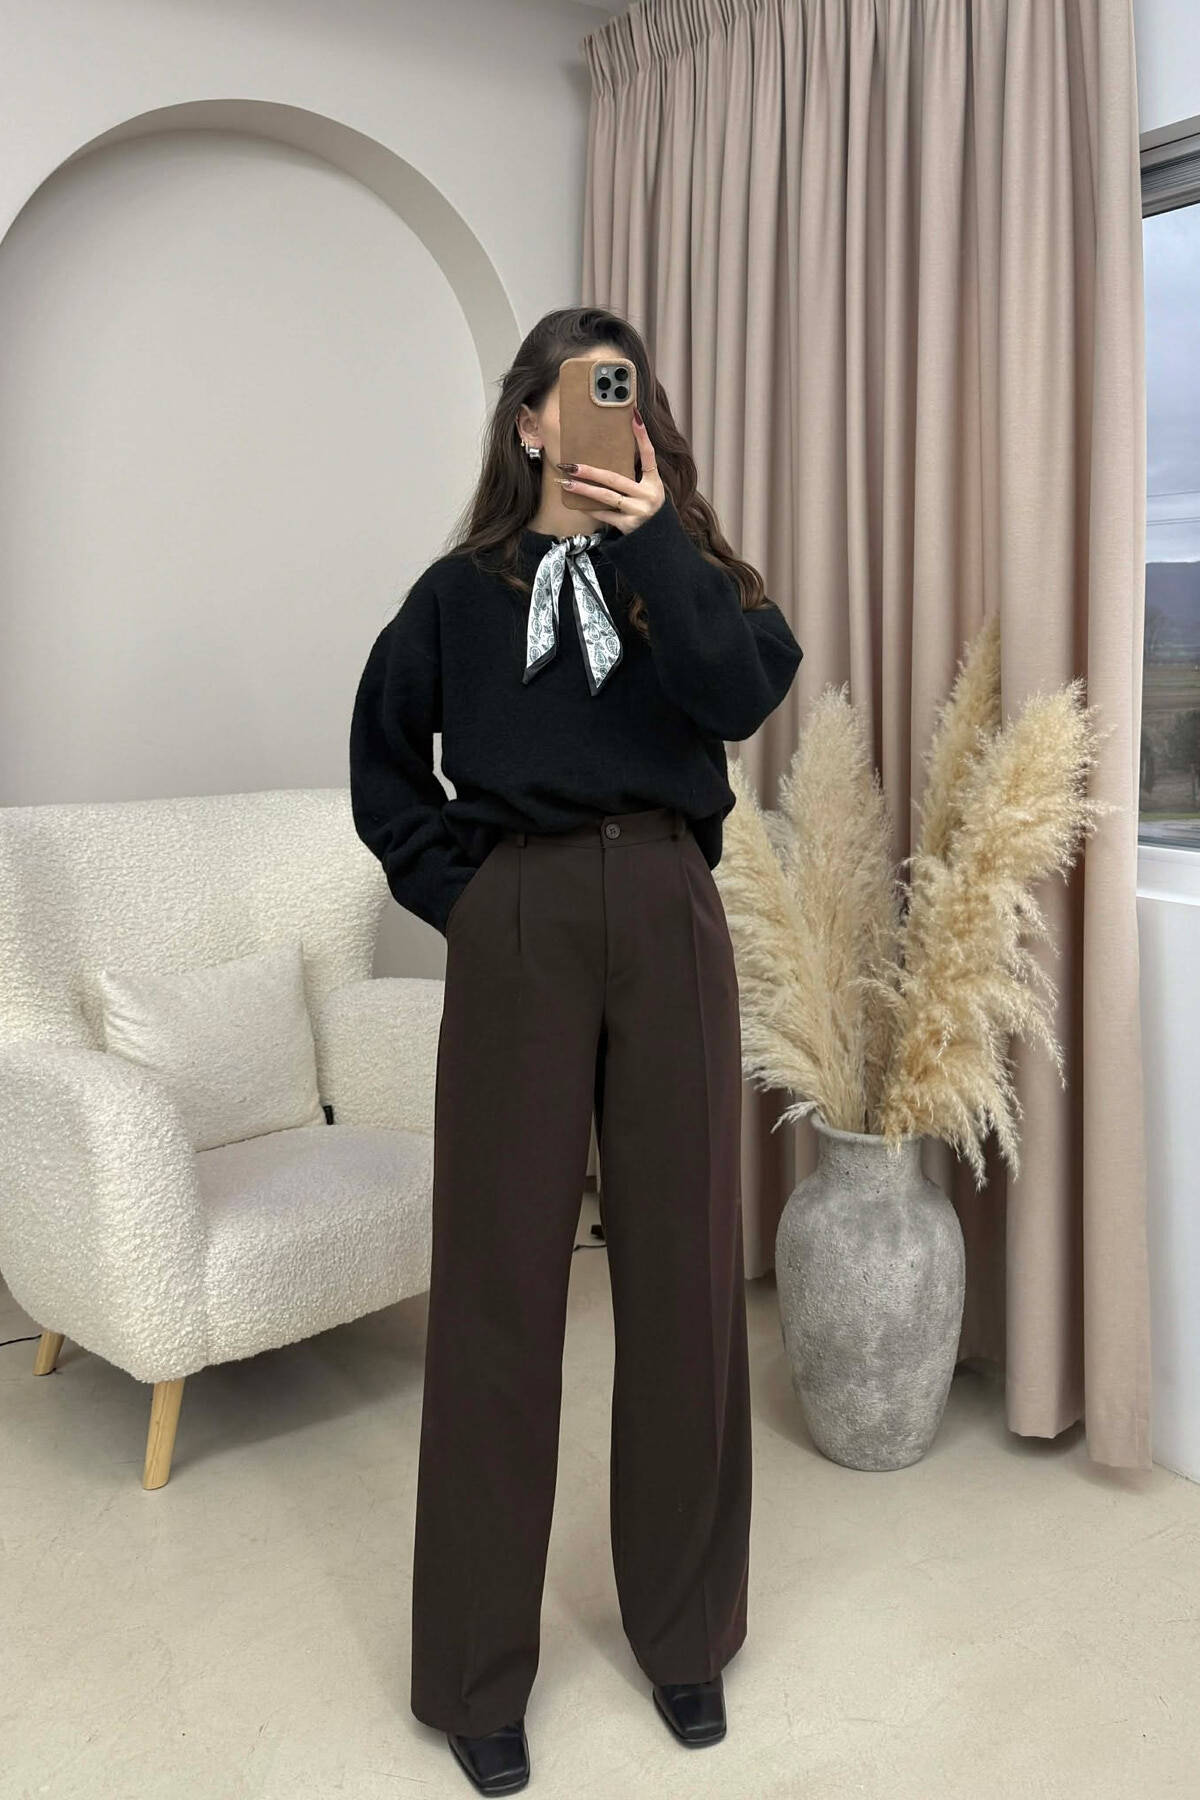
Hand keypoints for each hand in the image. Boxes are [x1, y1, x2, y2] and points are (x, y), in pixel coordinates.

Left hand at [555, 411, 663, 535]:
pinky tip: (577, 503)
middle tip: (572, 464)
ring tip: (567, 482)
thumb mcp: (650, 491)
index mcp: (655, 483)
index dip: (642, 436)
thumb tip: (611, 455)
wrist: (658, 541)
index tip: (634, 416)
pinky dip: (591, 509)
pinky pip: (605, 515)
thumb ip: (635, 476)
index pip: (649, 455)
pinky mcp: (628, 526)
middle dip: (591, 471)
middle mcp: (648, 496)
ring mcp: (638, 512)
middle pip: (615, 479)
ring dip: (584, 490)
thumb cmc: (648, 510)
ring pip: (606, 497)